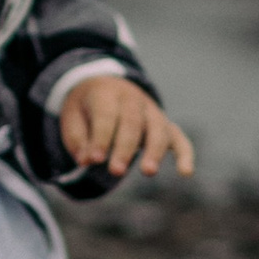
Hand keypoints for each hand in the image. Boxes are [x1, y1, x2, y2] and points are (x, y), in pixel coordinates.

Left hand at [60, 73, 193, 179]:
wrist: (105, 85)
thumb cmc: (87, 109)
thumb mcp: (73, 117)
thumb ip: (78, 138)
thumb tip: (86, 160)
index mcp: (106, 93)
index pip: (106, 115)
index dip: (100, 137)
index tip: (94, 160)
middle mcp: (133, 99)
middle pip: (132, 122)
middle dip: (125, 148)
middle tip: (116, 171)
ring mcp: (152, 110)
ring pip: (158, 128)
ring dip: (154, 151)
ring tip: (148, 172)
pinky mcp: (165, 124)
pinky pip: (179, 137)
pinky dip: (185, 154)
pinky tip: (186, 173)